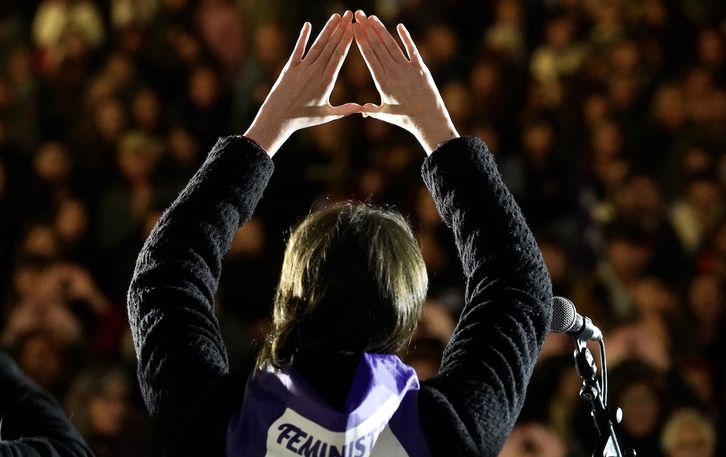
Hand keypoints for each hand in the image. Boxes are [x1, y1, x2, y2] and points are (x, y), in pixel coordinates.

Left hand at [244, 11, 360, 155]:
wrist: (278, 118)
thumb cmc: (304, 119)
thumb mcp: (327, 116)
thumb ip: (345, 110)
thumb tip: (362, 108)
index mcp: (326, 82)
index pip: (339, 56)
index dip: (347, 40)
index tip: (354, 28)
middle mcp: (314, 72)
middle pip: (330, 46)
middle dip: (341, 29)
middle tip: (349, 15)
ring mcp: (301, 68)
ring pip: (317, 45)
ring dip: (327, 30)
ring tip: (336, 16)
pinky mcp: (289, 67)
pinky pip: (298, 49)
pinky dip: (303, 37)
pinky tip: (308, 24)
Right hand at [353, 11, 458, 153]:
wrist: (428, 121)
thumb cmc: (404, 119)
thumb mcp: (384, 114)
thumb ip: (370, 109)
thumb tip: (357, 109)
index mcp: (382, 82)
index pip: (369, 56)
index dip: (361, 40)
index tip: (354, 28)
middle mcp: (393, 73)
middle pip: (378, 47)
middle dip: (367, 29)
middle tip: (359, 15)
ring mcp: (408, 69)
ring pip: (392, 45)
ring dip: (381, 30)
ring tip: (372, 18)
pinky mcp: (421, 69)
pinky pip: (412, 50)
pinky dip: (406, 38)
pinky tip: (399, 26)